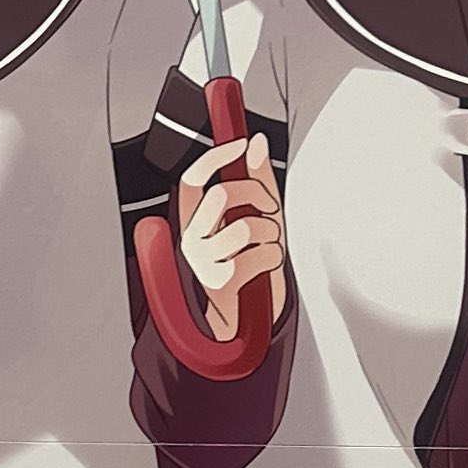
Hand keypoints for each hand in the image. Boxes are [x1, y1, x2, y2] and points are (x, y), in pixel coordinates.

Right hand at [176, 131, 284, 344]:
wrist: (247, 325)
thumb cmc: (251, 271)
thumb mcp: (256, 219)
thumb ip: (256, 181)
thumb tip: (255, 143)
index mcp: (194, 223)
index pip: (193, 180)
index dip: (215, 158)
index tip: (239, 144)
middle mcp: (192, 241)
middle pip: (222, 194)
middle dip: (258, 196)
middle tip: (269, 209)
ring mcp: (204, 263)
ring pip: (246, 224)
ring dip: (270, 233)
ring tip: (268, 246)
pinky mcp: (222, 282)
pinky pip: (260, 253)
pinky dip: (275, 257)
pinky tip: (267, 266)